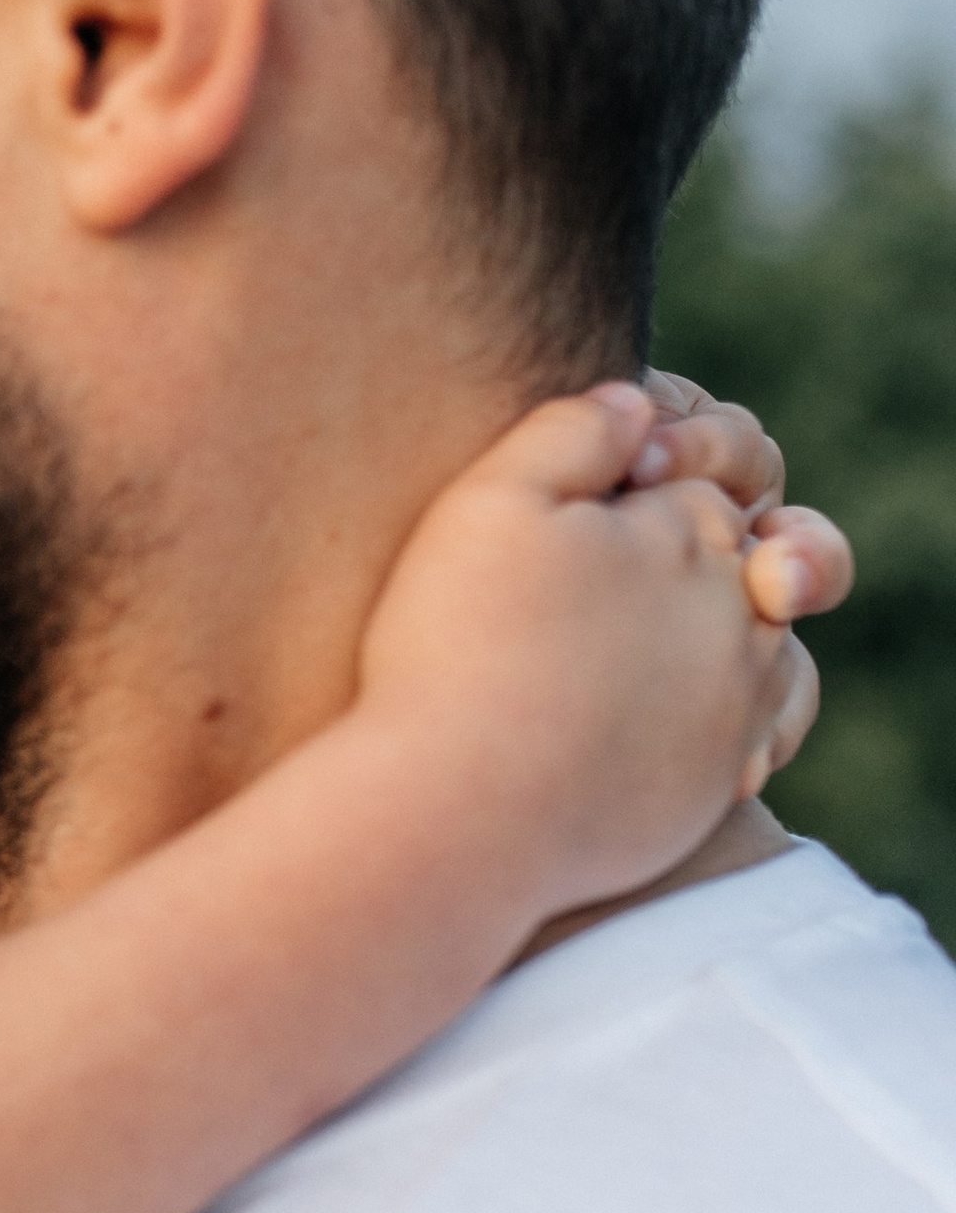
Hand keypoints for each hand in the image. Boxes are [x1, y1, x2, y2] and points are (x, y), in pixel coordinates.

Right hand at [355, 382, 853, 923]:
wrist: (460, 808)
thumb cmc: (459, 647)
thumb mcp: (491, 501)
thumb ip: (572, 432)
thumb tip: (635, 404)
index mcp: (691, 530)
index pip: (692, 484)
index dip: (632, 491)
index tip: (558, 524)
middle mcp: (738, 613)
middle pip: (732, 561)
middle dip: (674, 564)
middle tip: (575, 594)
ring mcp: (738, 704)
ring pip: (753, 647)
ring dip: (703, 641)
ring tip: (618, 657)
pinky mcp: (719, 783)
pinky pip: (749, 740)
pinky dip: (709, 723)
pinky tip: (641, 725)